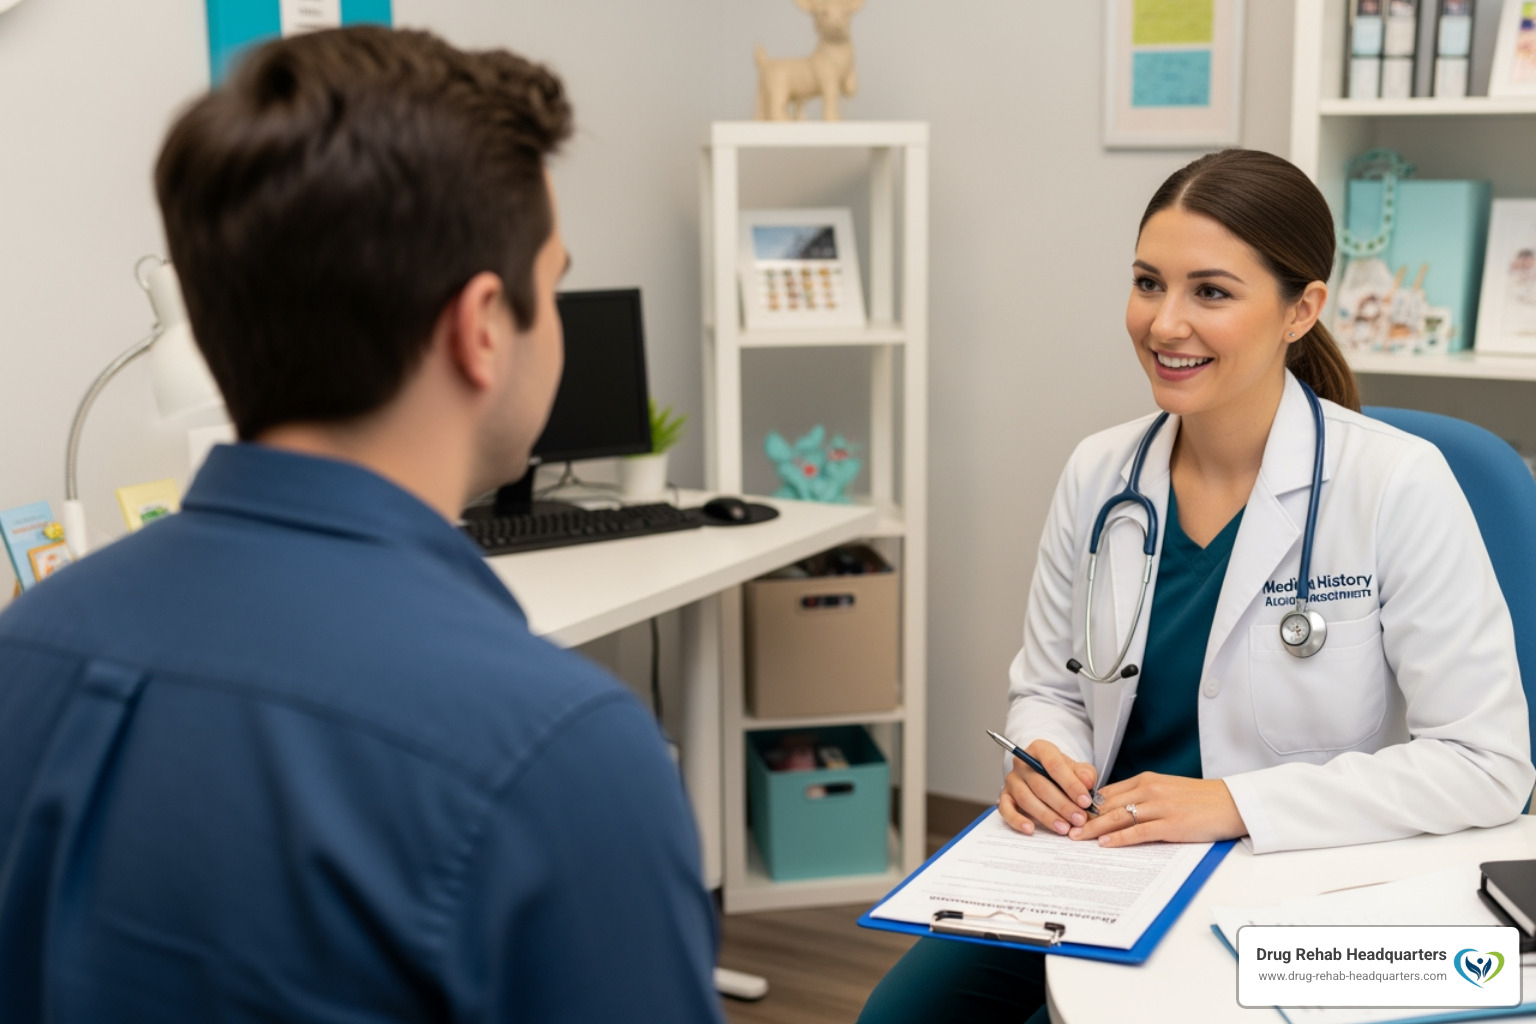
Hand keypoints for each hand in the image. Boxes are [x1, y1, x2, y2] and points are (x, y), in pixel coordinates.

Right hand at [998, 740, 1098, 836]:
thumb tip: (1087, 782)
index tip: (1085, 801)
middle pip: (1040, 784)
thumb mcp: (1077, 769)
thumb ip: (1085, 774)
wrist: (1046, 776)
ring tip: (1064, 828)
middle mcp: (1022, 763)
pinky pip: (1006, 809)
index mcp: (1040, 749)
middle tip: (1078, 819)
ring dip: (1046, 816)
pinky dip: (1017, 820)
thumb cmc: (1062, 773)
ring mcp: (1012, 780)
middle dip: (1062, 805)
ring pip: (1026, 799)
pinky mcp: (1004, 796)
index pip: (1054, 765)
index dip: (1071, 784)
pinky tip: (1030, 829)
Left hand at [1067, 773, 1246, 846]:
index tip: (1070, 814)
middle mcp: (1149, 790)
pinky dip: (1119, 837)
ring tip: (1077, 837)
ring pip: (1119, 816)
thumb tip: (1118, 809)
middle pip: (1108, 804)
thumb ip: (1143, 796)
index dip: (1087, 804)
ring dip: (1095, 828)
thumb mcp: (1167, 790)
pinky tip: (1105, 843)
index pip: (1108, 792)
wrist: (1231, 802)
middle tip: (1065, 828)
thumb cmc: (1200, 799)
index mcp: (1146, 780)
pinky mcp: (1171, 824)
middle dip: (1084, 817)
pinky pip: (1139, 831)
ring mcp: (1160, 806)